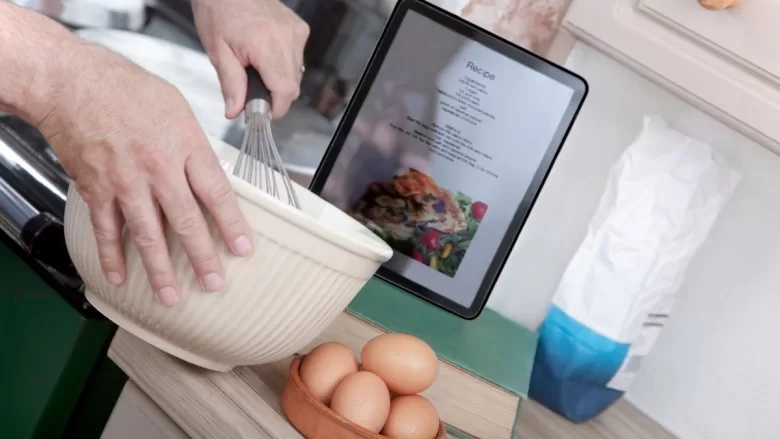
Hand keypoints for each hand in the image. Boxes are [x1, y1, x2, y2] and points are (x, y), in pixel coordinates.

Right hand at [41, 43, 253, 305]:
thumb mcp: (179, 108)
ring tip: (170, 296)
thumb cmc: (126, 88)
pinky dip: (111, 255)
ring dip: (159, 269)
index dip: (232, 225)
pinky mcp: (96, 189)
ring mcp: (125, 183)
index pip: (217, 194)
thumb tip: (209, 173)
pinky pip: (107, 230)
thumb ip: (195, 145)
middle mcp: (158, 169)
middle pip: (186, 221)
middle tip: (214, 283)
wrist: (72, 82)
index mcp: (185, 146)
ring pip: (147, 234)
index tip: (243, 249)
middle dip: (202, 256)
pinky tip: (119, 276)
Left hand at [192, 0, 309, 119]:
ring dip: (278, 79)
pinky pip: (297, 59)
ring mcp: (295, 32)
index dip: (276, 108)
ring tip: (256, 66)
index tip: (263, 113)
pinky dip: (283, 64)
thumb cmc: (218, 10)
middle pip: (292, 86)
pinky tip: (266, 54)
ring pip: (296, 74)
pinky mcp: (299, 29)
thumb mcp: (218, 52)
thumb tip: (235, 111)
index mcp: (265, 44)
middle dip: (273, 94)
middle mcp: (286, 37)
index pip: (285, 90)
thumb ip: (230, 85)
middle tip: (251, 89)